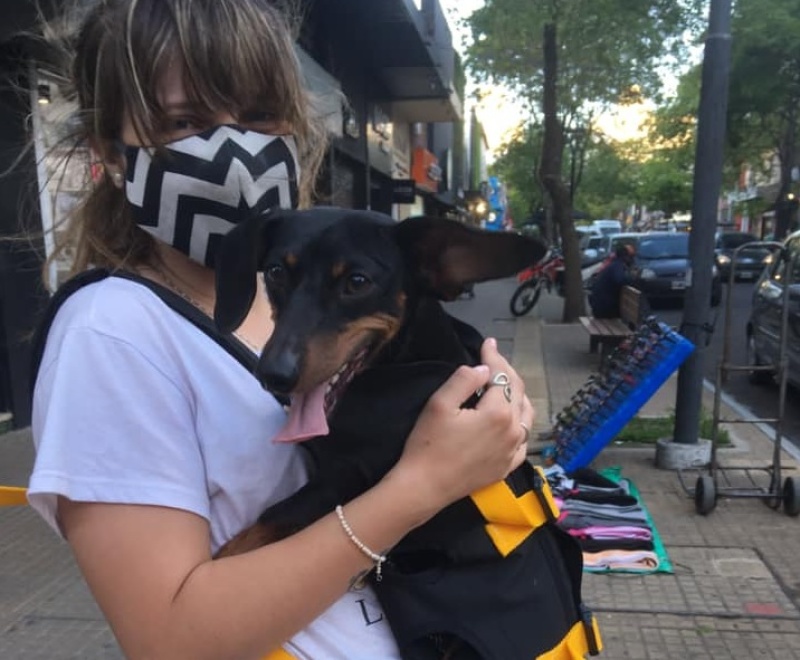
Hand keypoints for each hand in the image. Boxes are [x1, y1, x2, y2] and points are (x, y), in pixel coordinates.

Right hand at [394, 338, 534, 511]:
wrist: (424, 487)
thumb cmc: (427, 444)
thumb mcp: (439, 404)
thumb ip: (464, 380)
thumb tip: (484, 369)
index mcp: (497, 413)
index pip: (501, 377)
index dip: (493, 357)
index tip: (487, 343)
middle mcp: (512, 431)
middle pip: (517, 393)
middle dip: (506, 371)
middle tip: (493, 357)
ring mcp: (512, 451)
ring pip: (525, 415)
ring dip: (516, 395)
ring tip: (503, 384)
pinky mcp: (506, 466)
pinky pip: (523, 440)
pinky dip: (520, 424)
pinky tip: (511, 420)